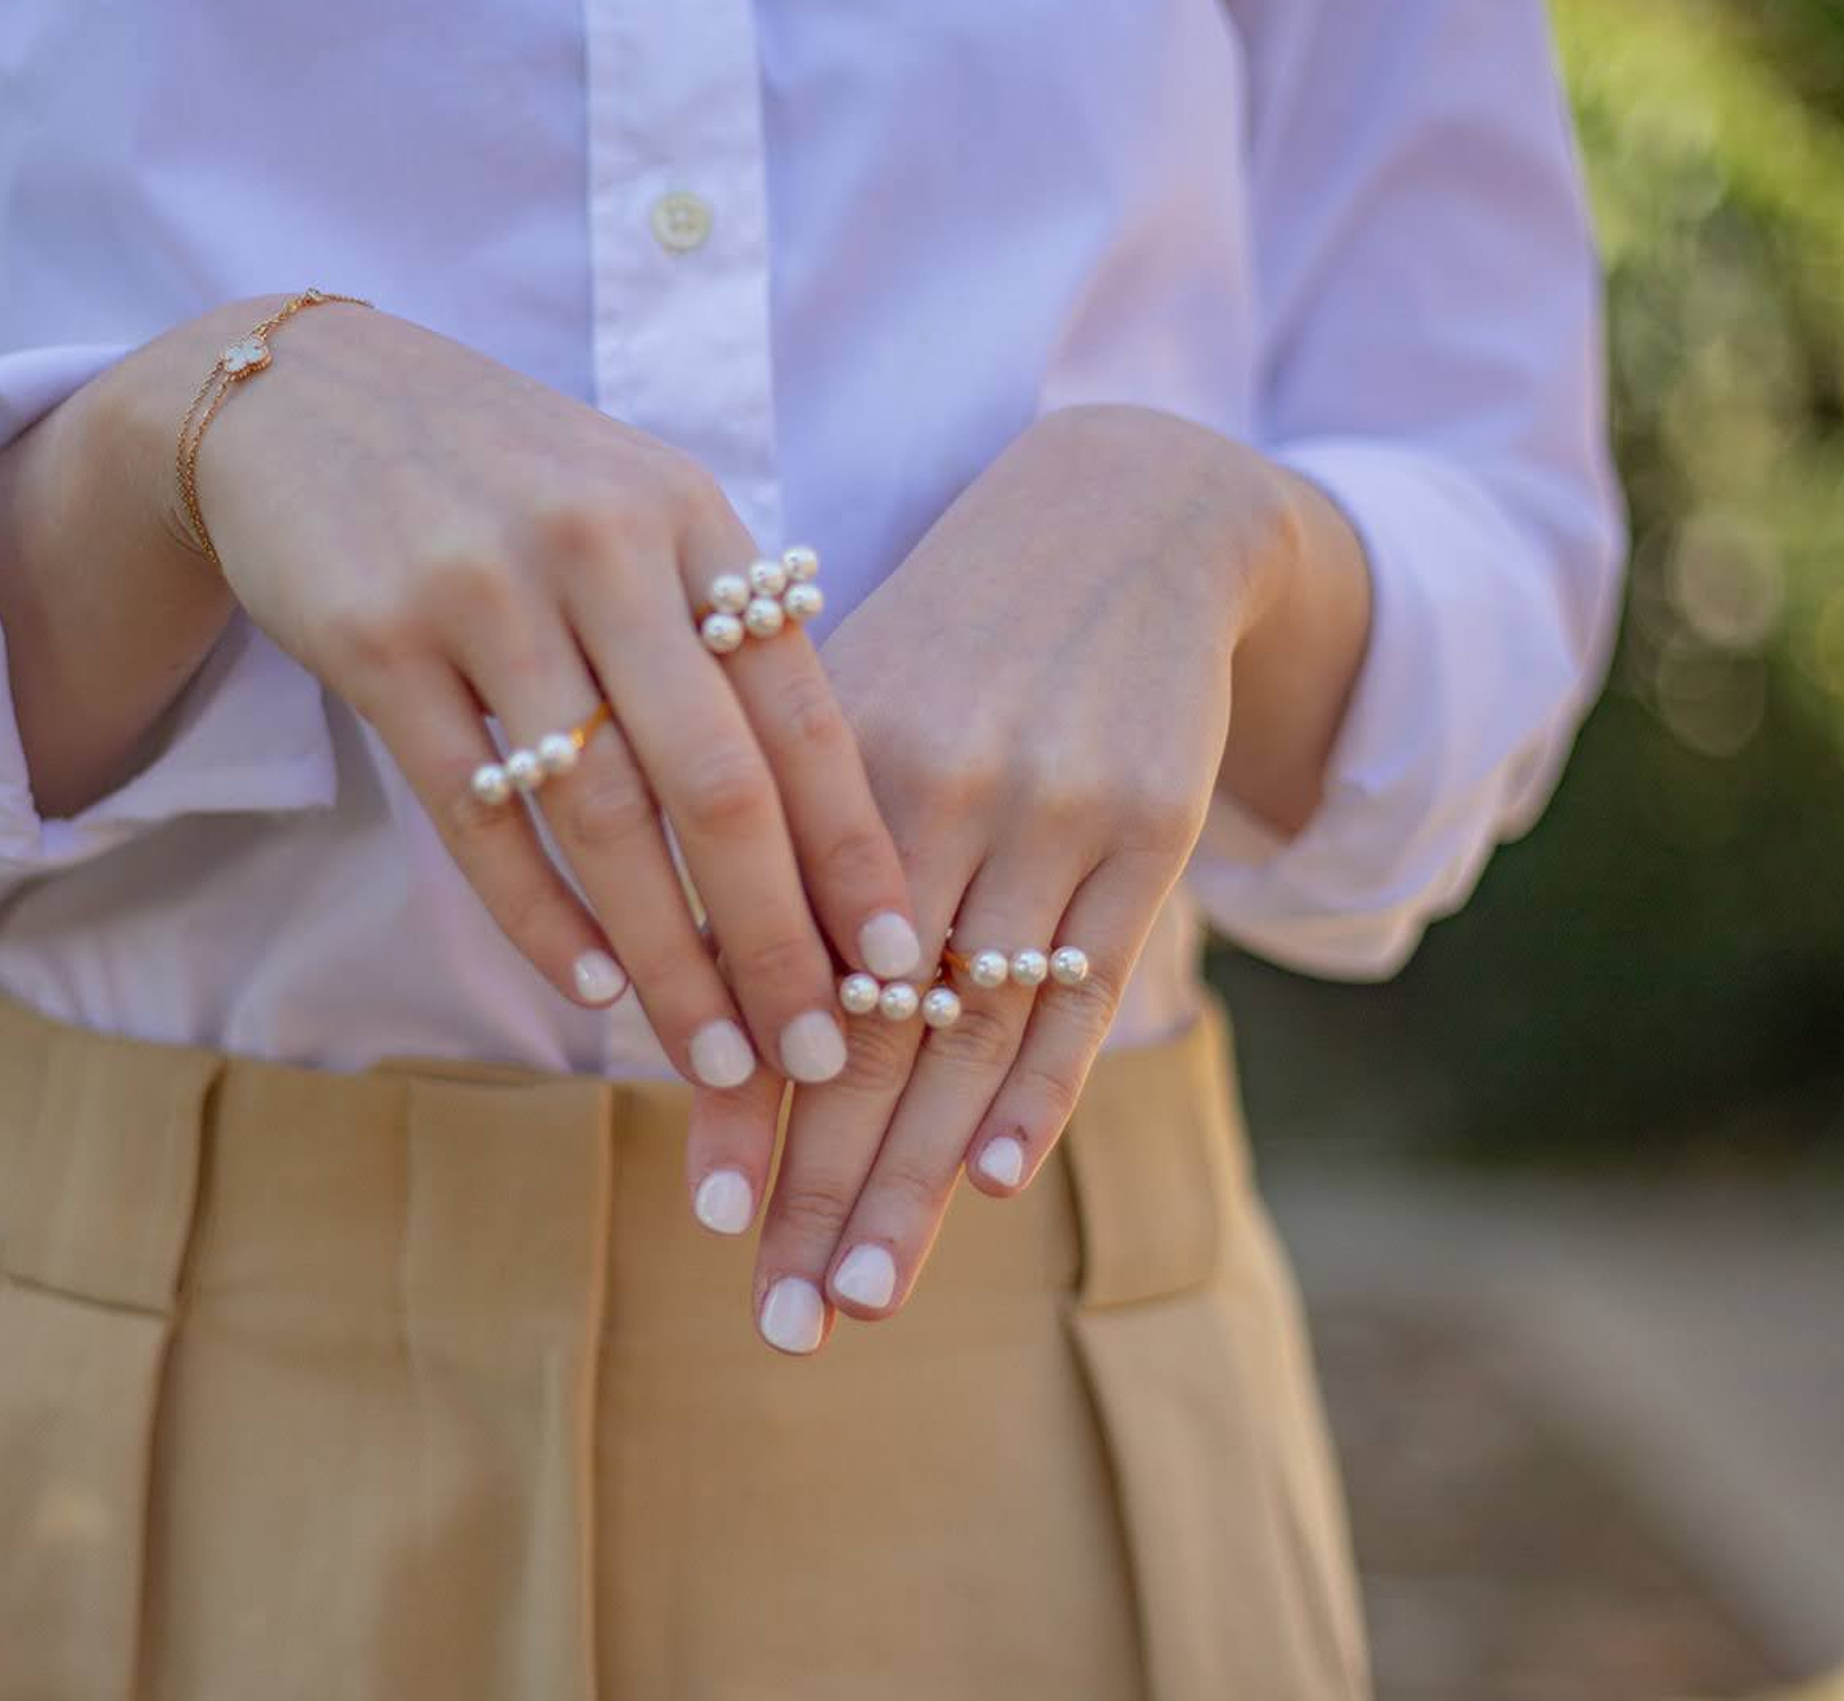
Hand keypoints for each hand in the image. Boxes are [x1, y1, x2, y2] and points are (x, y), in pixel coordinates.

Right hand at [100, 298, 922, 1088]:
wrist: (298, 398)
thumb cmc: (499, 477)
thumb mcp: (630, 504)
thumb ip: (716, 625)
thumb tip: (825, 806)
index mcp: (689, 514)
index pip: (800, 708)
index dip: (853, 849)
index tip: (894, 967)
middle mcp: (602, 544)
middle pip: (716, 781)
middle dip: (775, 939)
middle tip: (816, 1054)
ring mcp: (484, 589)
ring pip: (599, 813)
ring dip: (664, 955)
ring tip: (711, 1056)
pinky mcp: (378, 638)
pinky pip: (474, 809)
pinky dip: (536, 911)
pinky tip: (585, 985)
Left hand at [685, 404, 1355, 1350]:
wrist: (1120, 524)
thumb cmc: (947, 644)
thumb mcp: (842, 710)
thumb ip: (776, 847)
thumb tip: (696, 1008)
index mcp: (829, 762)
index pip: (776, 969)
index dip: (743, 1101)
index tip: (707, 1218)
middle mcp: (934, 794)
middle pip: (868, 1029)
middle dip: (819, 1184)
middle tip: (780, 1319)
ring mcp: (1048, 816)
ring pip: (969, 1032)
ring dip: (915, 1177)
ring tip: (863, 1295)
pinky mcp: (1147, 832)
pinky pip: (1087, 986)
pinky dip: (1039, 1087)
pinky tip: (994, 1181)